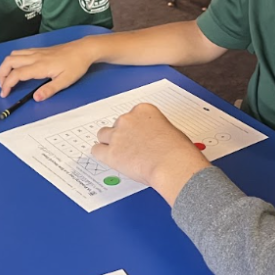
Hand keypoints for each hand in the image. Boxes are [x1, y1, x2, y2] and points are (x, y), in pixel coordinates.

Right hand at [0, 40, 95, 99]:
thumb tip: (36, 98)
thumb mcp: (65, 81)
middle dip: (1, 74)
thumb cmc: (76, 65)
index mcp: (40, 66)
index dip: (7, 84)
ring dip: (6, 65)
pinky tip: (17, 67)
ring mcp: (36, 52)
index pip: (16, 74)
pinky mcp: (39, 50)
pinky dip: (13, 60)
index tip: (4, 93)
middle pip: (9, 61)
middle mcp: (35, 57)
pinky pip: (20, 52)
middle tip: (2, 86)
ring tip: (6, 77)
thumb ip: (50, 89)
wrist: (83, 49)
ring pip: (13, 55)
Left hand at [91, 104, 209, 202]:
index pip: (131, 115)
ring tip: (119, 153)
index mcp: (144, 110)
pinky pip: (96, 151)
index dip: (134, 128)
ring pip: (103, 135)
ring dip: (109, 143)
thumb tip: (152, 138)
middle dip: (122, 135)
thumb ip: (155, 130)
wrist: (173, 164)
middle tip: (130, 147)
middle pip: (116, 124)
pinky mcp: (110, 152)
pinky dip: (102, 155)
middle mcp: (128, 119)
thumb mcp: (170, 130)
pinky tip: (110, 160)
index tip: (137, 136)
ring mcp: (117, 135)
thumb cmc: (178, 151)